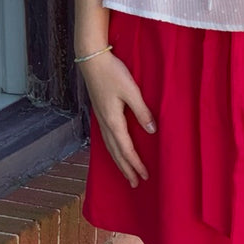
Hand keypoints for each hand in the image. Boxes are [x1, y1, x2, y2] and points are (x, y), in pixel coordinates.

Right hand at [79, 50, 155, 186]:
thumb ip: (142, 111)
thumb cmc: (113, 73)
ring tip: (126, 173)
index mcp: (113, 121)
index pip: (126, 149)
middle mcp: (105, 124)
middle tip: (136, 183)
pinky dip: (113, 150)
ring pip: (110, 147)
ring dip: (119, 162)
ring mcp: (101, 119)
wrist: (92, 60)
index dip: (136, 164)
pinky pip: (106, 139)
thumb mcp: (131, 91)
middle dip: (126, 169)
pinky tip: (115, 150)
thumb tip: (152, 131)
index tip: (145, 176)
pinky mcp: (100, 113)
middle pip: (116, 153)